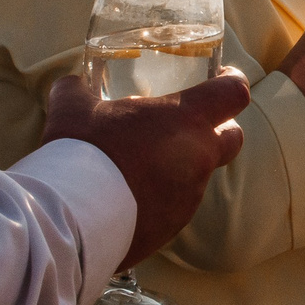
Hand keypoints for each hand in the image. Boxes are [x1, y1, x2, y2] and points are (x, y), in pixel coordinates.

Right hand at [42, 68, 249, 267]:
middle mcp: (199, 159)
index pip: (233, 92)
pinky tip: (127, 197)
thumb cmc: (83, 151)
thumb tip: (71, 84)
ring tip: (139, 164)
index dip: (232, 81)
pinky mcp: (172, 227)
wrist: (74, 217)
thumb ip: (76, 89)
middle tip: (188, 124)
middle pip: (232, 139)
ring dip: (178, 166)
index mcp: (186, 120)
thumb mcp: (72, 108)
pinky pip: (173, 206)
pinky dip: (158, 198)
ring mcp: (189, 197)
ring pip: (197, 175)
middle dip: (220, 129)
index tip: (222, 77)